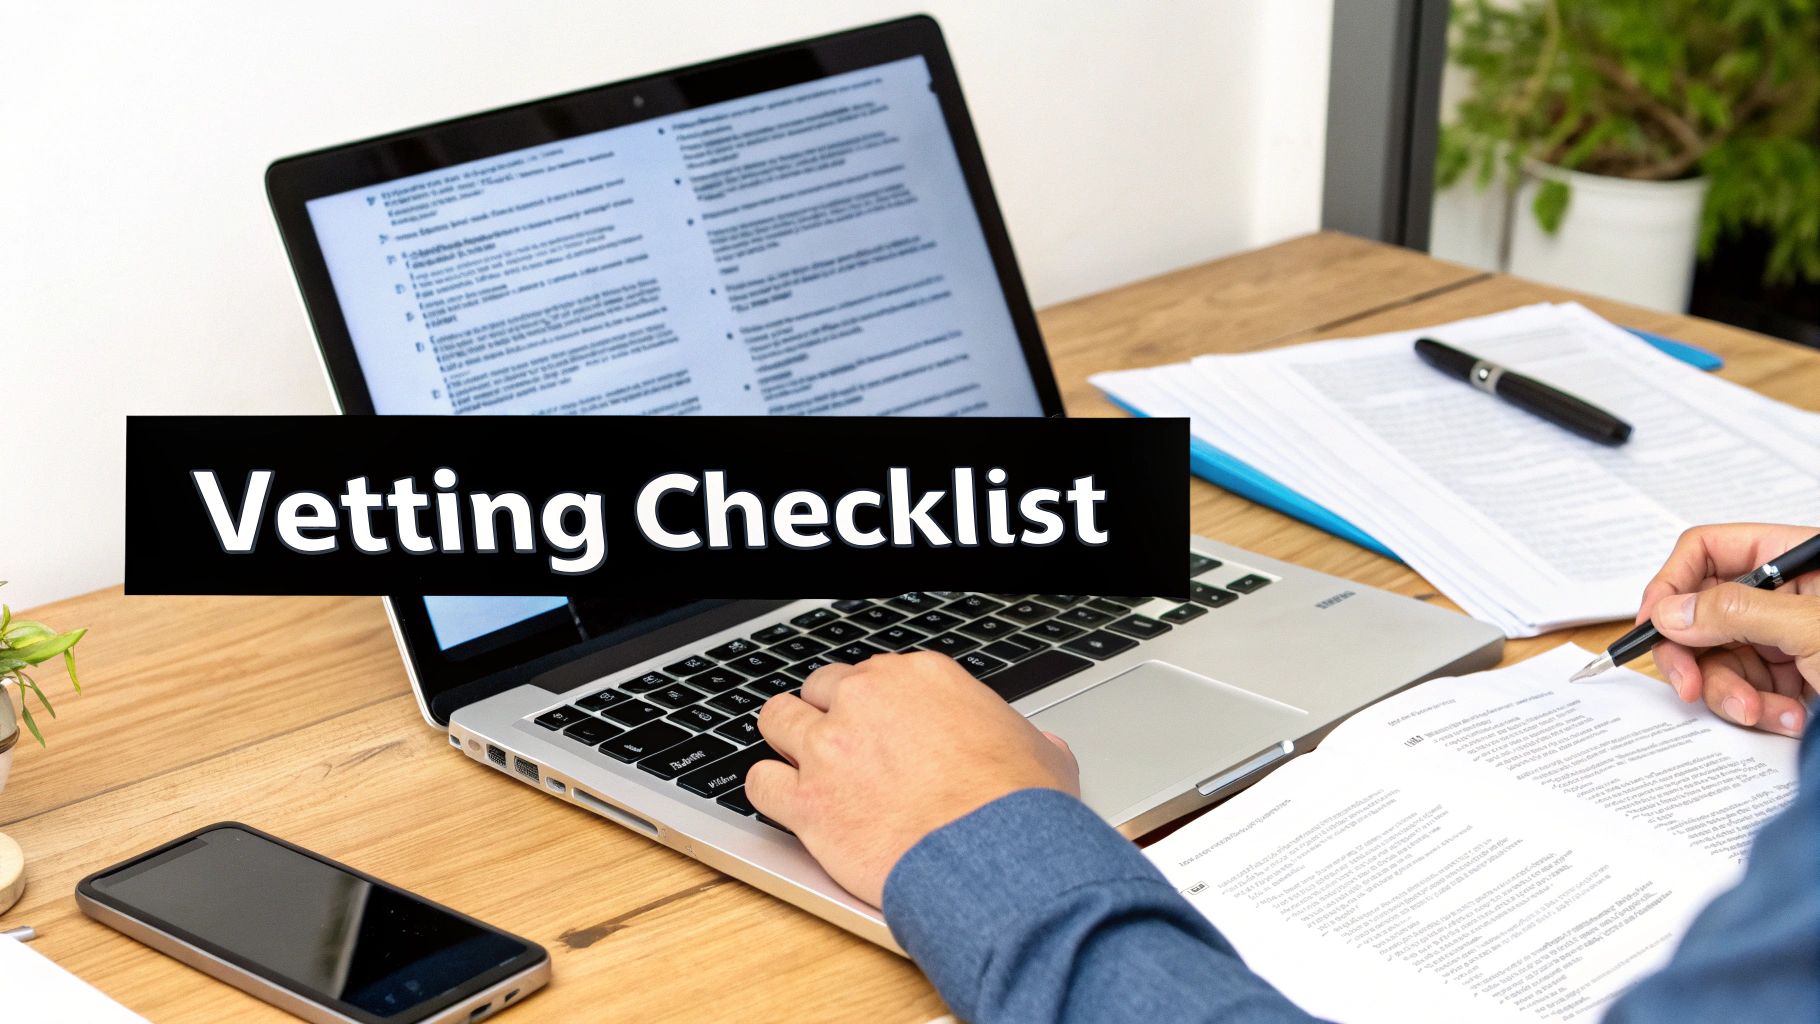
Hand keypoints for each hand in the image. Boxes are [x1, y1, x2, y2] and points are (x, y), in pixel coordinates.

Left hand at [745, 651, 1079, 906]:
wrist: (993, 856)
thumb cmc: (1018, 806)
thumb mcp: (1040, 751)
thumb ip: (1025, 738)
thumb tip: (1040, 746)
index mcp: (919, 677)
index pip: (873, 675)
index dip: (872, 705)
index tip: (878, 728)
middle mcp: (866, 700)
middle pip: (821, 689)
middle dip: (826, 715)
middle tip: (840, 748)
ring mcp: (829, 748)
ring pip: (777, 720)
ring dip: (786, 740)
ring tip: (798, 764)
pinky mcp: (805, 800)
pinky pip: (759, 782)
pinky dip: (769, 792)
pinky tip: (785, 804)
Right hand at [1639, 523, 1819, 737]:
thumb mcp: (1814, 631)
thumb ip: (1736, 613)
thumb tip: (1671, 610)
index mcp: (1798, 560)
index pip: (1709, 550)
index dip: (1672, 584)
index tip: (1654, 624)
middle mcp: (1789, 595)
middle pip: (1703, 611)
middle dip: (1696, 654)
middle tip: (1687, 685)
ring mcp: (1790, 637)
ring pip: (1720, 658)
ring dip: (1733, 693)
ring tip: (1763, 713)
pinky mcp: (1795, 678)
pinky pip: (1747, 689)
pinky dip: (1758, 710)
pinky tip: (1788, 719)